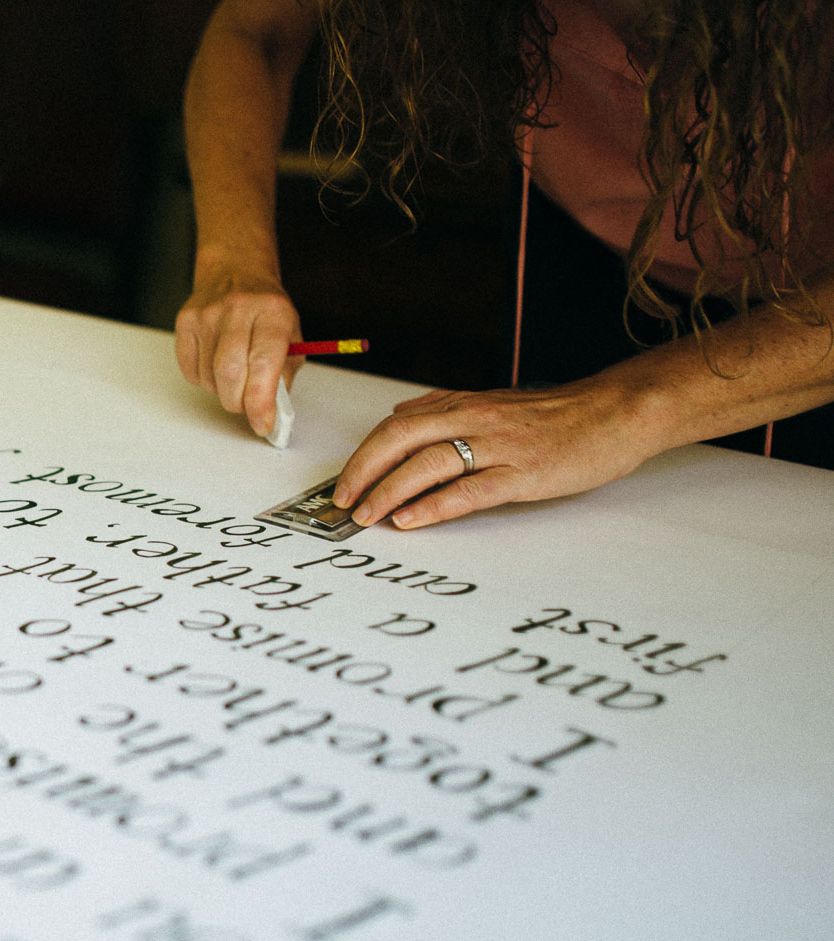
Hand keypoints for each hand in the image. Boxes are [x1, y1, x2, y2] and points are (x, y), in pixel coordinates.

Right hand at [175, 268, 302, 439]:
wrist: (236, 271)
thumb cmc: (266, 310)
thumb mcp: (290, 335)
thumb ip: (284, 373)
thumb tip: (273, 411)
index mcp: (272, 311)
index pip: (264, 363)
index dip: (261, 401)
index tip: (262, 423)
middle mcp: (238, 308)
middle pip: (230, 374)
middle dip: (238, 402)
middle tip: (246, 404)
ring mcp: (207, 313)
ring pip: (208, 377)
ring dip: (222, 390)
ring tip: (233, 374)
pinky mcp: (185, 321)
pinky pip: (190, 371)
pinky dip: (203, 380)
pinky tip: (214, 363)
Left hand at [332, 378, 662, 528]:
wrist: (616, 413)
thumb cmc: (557, 414)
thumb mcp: (494, 402)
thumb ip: (445, 408)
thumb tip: (400, 414)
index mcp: (464, 404)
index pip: (396, 425)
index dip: (364, 454)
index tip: (344, 482)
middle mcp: (474, 419)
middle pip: (399, 439)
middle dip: (363, 472)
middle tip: (343, 502)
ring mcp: (498, 446)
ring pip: (427, 464)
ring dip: (389, 492)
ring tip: (366, 516)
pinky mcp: (522, 473)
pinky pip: (468, 490)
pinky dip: (433, 506)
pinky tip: (410, 520)